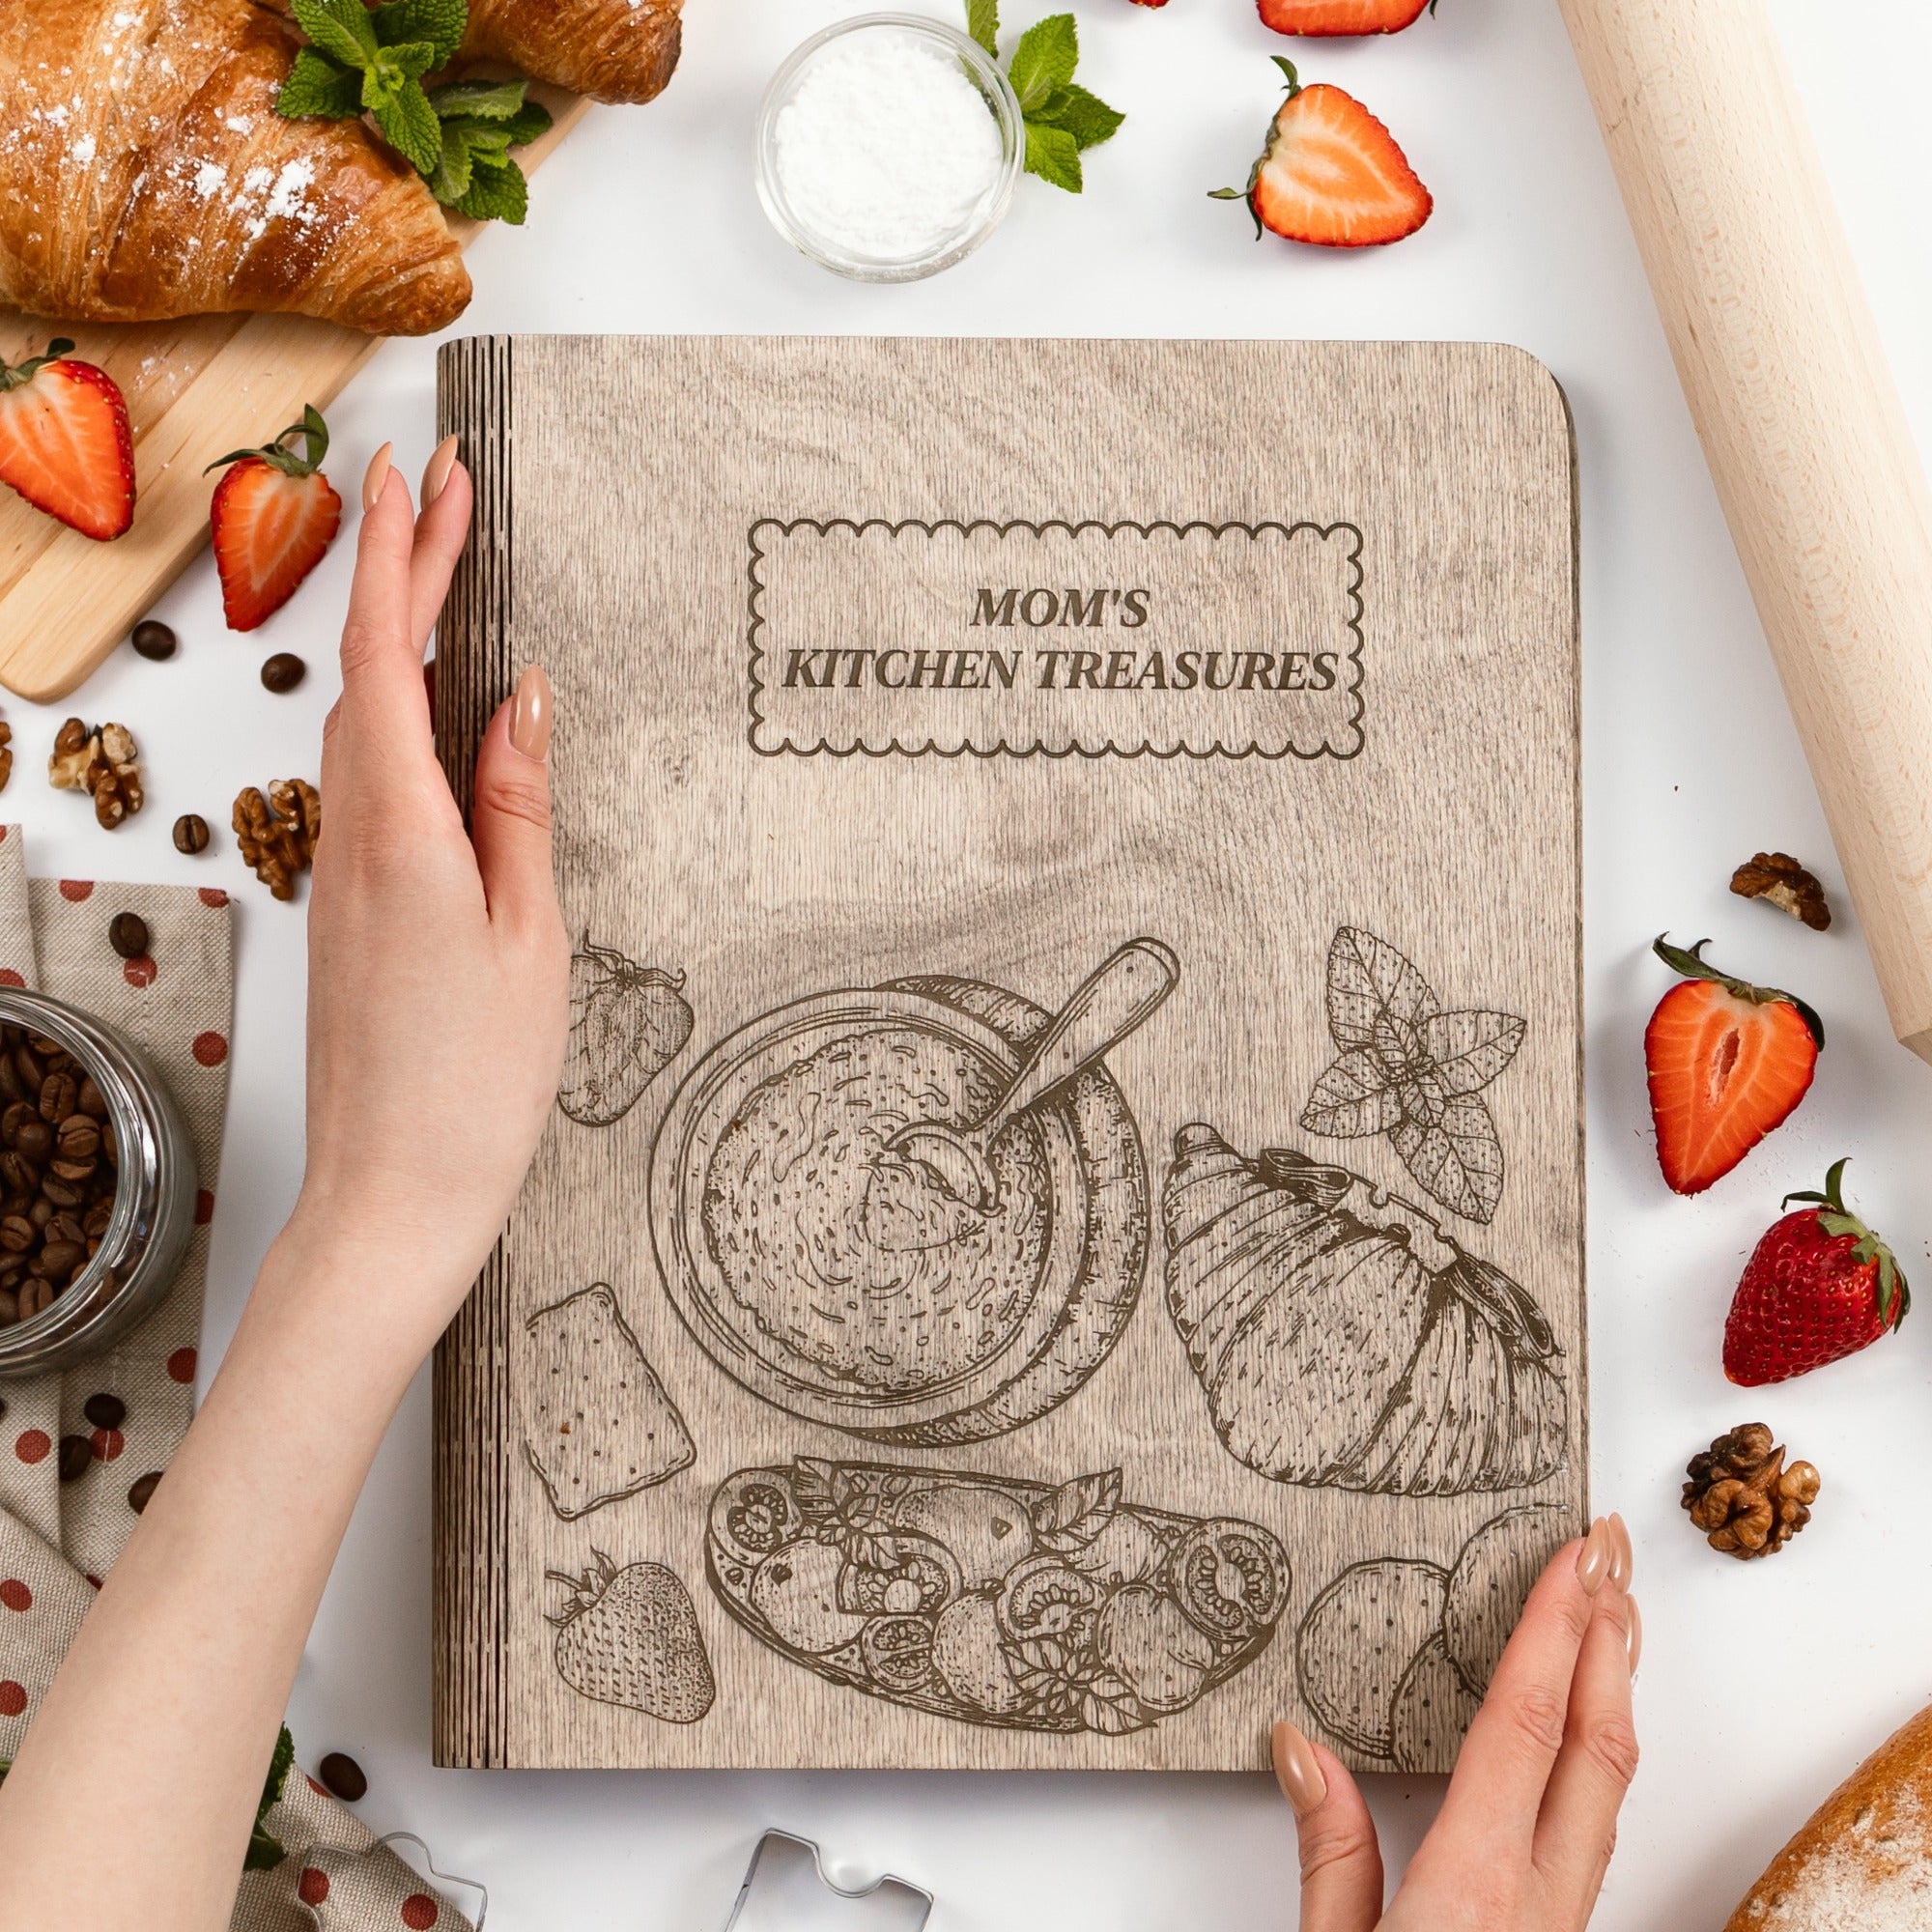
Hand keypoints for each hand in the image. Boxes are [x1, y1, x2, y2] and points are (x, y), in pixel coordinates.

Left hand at [283, 439, 569, 1356]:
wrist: (394, 1191)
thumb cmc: (472, 1082)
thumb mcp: (527, 933)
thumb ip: (521, 806)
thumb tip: (523, 701)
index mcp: (400, 830)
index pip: (386, 656)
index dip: (401, 555)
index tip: (420, 475)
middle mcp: (351, 836)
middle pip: (367, 672)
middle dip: (404, 571)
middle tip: (447, 494)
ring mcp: (340, 872)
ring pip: (362, 722)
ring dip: (399, 638)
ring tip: (449, 574)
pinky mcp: (349, 905)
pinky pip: (372, 778)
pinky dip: (401, 714)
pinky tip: (444, 710)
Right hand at [1275, 1515, 1638, 1931]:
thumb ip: (1330, 1855)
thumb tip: (1303, 1751)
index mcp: (1475, 1887)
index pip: (1526, 1726)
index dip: (1553, 1628)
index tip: (1572, 1556)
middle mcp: (1541, 1900)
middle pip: (1597, 1744)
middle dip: (1608, 1635)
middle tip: (1612, 1553)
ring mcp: (1564, 1920)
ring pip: (1612, 1784)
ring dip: (1616, 1688)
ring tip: (1614, 1615)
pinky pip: (1601, 1822)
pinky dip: (1604, 1750)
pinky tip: (1591, 1728)